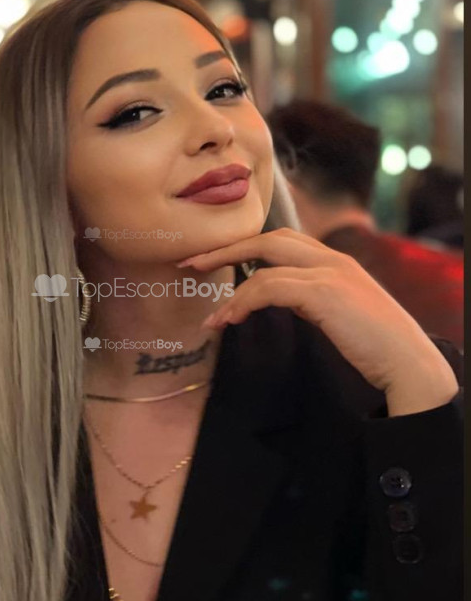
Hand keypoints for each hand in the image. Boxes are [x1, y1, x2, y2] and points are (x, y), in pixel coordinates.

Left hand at [178, 228, 458, 412]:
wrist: (407, 362)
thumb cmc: (374, 347)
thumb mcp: (338, 315)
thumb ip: (310, 301)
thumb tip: (275, 301)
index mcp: (336, 262)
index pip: (283, 240)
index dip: (245, 247)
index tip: (213, 260)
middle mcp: (332, 259)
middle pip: (269, 239)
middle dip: (227, 249)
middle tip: (192, 264)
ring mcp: (329, 272)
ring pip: (265, 262)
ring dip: (231, 288)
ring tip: (211, 316)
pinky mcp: (324, 292)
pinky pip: (269, 286)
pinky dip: (244, 302)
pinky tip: (230, 321)